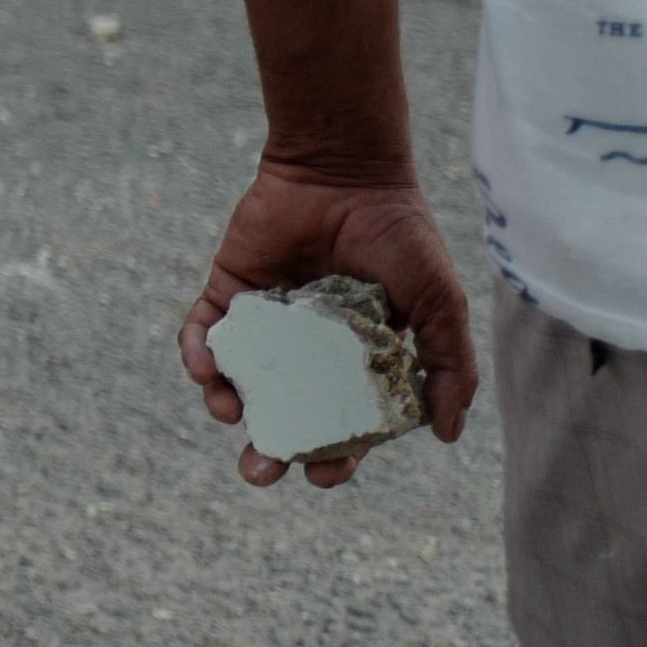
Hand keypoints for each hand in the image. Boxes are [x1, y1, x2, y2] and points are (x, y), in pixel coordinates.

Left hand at [176, 163, 479, 487]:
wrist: (347, 170)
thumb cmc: (400, 235)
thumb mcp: (438, 303)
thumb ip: (448, 366)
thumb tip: (447, 434)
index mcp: (356, 361)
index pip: (342, 422)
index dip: (334, 456)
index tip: (323, 477)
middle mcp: (307, 350)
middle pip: (283, 414)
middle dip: (270, 451)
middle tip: (260, 472)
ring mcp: (266, 323)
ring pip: (239, 381)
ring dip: (228, 406)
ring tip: (231, 416)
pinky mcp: (229, 292)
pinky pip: (205, 333)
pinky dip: (198, 355)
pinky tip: (206, 370)